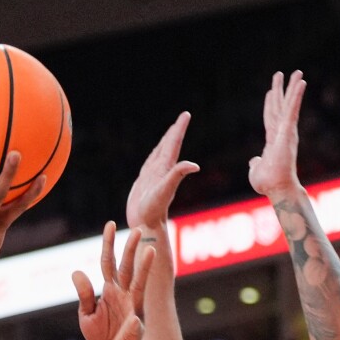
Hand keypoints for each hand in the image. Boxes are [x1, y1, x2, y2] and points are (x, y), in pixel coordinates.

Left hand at [71, 224, 154, 339]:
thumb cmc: (101, 335)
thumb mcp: (86, 314)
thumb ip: (84, 294)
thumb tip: (76, 271)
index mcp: (110, 290)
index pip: (109, 262)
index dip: (108, 244)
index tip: (110, 224)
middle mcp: (124, 294)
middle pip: (127, 267)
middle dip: (131, 248)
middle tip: (137, 229)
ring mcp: (133, 307)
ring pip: (139, 283)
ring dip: (144, 267)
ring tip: (150, 251)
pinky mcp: (136, 326)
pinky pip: (135, 323)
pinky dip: (133, 323)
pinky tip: (132, 320)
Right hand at [125, 112, 198, 229]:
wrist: (146, 225)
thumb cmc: (154, 209)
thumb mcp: (165, 190)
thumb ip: (177, 175)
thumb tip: (195, 165)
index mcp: (166, 168)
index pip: (173, 144)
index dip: (179, 129)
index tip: (186, 115)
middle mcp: (161, 171)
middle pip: (169, 147)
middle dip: (174, 132)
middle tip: (182, 119)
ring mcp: (153, 177)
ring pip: (159, 155)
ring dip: (164, 144)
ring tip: (169, 134)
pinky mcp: (144, 184)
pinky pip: (149, 166)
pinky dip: (153, 157)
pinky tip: (153, 158)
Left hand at [248, 71, 305, 199]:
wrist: (277, 188)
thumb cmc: (268, 183)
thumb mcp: (256, 170)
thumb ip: (256, 163)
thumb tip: (254, 160)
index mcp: (272, 140)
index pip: (270, 118)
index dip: (270, 104)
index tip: (271, 91)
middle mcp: (281, 133)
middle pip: (280, 107)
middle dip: (281, 90)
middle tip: (282, 73)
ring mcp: (286, 132)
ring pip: (288, 105)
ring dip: (292, 88)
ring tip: (298, 72)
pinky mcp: (288, 132)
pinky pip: (292, 111)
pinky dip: (296, 97)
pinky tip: (301, 83)